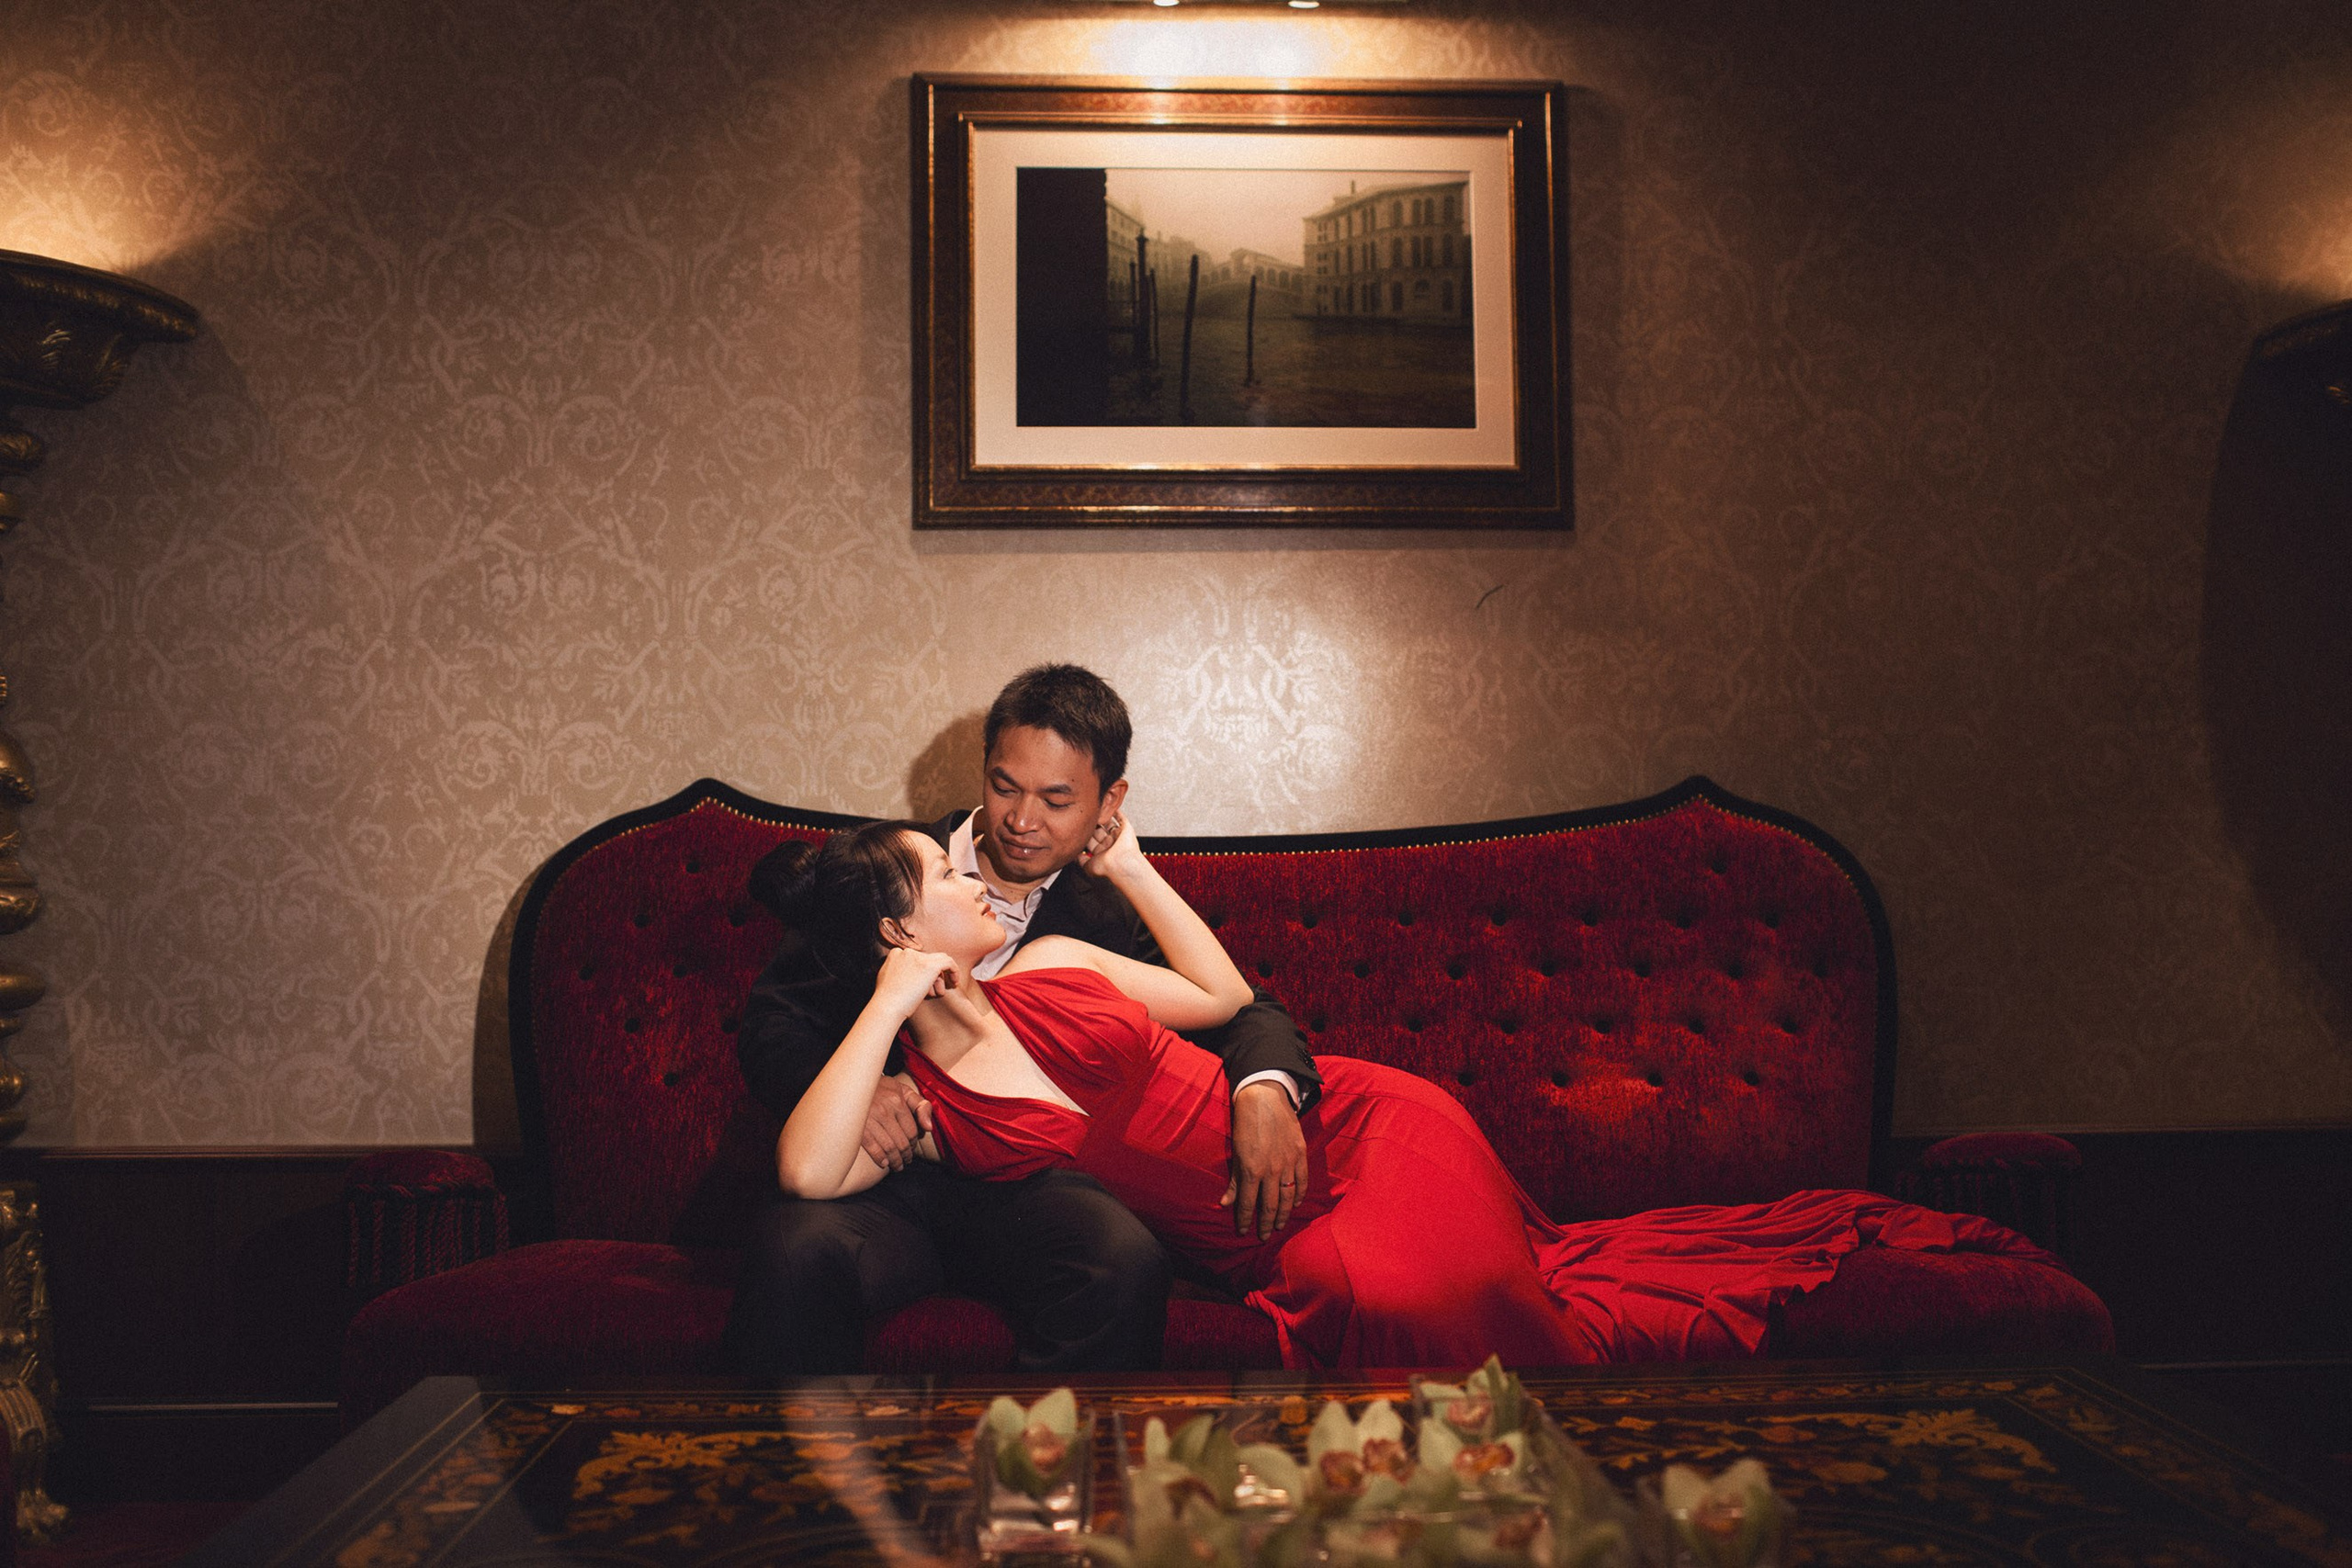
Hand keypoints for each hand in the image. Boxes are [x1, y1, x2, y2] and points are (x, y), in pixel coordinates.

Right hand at [859, 1073, 933, 1171]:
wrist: (854, 1083)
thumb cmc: (883, 1089)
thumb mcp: (904, 1092)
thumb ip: (921, 1106)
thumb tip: (929, 1128)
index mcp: (897, 1100)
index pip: (911, 1131)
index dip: (914, 1145)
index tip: (911, 1151)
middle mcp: (884, 1109)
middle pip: (901, 1141)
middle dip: (906, 1156)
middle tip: (905, 1162)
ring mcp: (869, 1117)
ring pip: (888, 1147)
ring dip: (895, 1161)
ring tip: (897, 1166)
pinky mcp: (857, 1125)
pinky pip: (871, 1146)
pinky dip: (879, 1157)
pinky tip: (884, 1163)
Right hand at [873, 946, 957, 1017]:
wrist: (887, 1006)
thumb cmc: (886, 1000)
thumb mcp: (887, 979)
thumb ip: (897, 971)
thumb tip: (909, 974)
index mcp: (896, 953)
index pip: (916, 958)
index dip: (923, 972)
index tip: (925, 984)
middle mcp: (908, 952)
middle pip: (928, 960)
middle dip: (933, 976)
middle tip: (937, 988)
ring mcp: (919, 957)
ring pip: (939, 961)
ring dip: (941, 977)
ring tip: (939, 992)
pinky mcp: (930, 966)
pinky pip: (949, 963)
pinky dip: (954, 971)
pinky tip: (955, 983)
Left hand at [1077, 810, 1143, 879]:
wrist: (1121, 865)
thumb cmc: (1106, 868)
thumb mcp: (1087, 866)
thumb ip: (1080, 860)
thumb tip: (1073, 855)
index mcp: (1102, 853)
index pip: (1091, 841)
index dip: (1084, 834)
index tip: (1075, 826)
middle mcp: (1110, 845)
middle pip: (1098, 831)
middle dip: (1091, 824)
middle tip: (1082, 815)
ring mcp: (1118, 837)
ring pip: (1108, 824)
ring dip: (1102, 817)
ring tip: (1094, 809)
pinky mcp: (1126, 830)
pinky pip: (1121, 819)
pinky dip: (1116, 812)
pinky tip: (1109, 806)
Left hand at [1220, 1080, 1307, 1238]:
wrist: (1264, 1098)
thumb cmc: (1245, 1124)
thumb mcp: (1235, 1152)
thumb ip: (1233, 1180)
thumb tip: (1225, 1203)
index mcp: (1251, 1170)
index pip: (1247, 1203)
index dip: (1244, 1220)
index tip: (1243, 1232)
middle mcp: (1271, 1170)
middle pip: (1270, 1206)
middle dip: (1266, 1224)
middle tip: (1264, 1237)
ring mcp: (1288, 1163)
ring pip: (1287, 1198)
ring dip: (1283, 1215)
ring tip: (1279, 1226)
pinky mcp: (1300, 1154)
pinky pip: (1302, 1181)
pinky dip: (1299, 1195)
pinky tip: (1295, 1204)